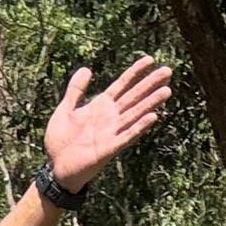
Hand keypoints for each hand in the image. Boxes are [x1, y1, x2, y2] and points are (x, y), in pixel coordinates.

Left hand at [43, 56, 172, 189]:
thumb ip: (75, 90)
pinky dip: (139, 127)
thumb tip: (87, 68)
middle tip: (168, 70)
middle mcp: (110, 117)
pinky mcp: (109, 148)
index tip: (150, 59)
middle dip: (150, 84)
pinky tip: (153, 117)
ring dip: (150, 103)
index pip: (122, 85)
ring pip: (135, 114)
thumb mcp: (65, 110)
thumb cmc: (61, 140)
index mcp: (100, 106)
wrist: (56, 167)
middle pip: (134, 97)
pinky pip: (127, 136)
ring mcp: (112, 132)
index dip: (135, 72)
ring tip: (166, 90)